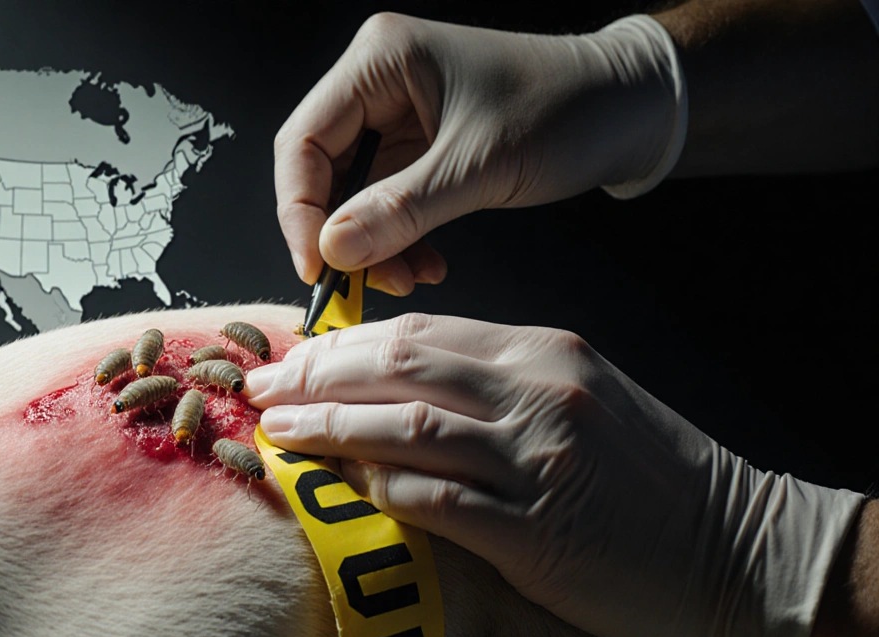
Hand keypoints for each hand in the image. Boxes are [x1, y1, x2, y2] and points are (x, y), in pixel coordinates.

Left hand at [247, 314, 863, 636]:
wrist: (738, 550)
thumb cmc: (650, 475)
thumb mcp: (581, 398)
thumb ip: (496, 382)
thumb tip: (398, 382)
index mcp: (543, 354)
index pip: (419, 334)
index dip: (341, 345)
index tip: (290, 358)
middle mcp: (537, 395)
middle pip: (400, 368)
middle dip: (317, 376)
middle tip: (261, 390)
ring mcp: (538, 462)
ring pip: (407, 428)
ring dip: (330, 430)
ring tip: (277, 433)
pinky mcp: (539, 533)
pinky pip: (439, 502)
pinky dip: (383, 491)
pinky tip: (345, 489)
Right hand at [274, 13, 685, 293]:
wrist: (627, 108)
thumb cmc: (564, 110)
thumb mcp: (477, 165)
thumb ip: (400, 210)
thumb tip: (331, 251)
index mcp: (379, 61)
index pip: (303, 140)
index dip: (299, 209)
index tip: (316, 266)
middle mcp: (377, 85)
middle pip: (319, 171)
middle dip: (339, 235)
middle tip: (357, 284)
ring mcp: (396, 120)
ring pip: (352, 198)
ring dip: (371, 247)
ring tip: (407, 281)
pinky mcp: (419, 152)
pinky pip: (385, 206)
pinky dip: (398, 242)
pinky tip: (427, 266)